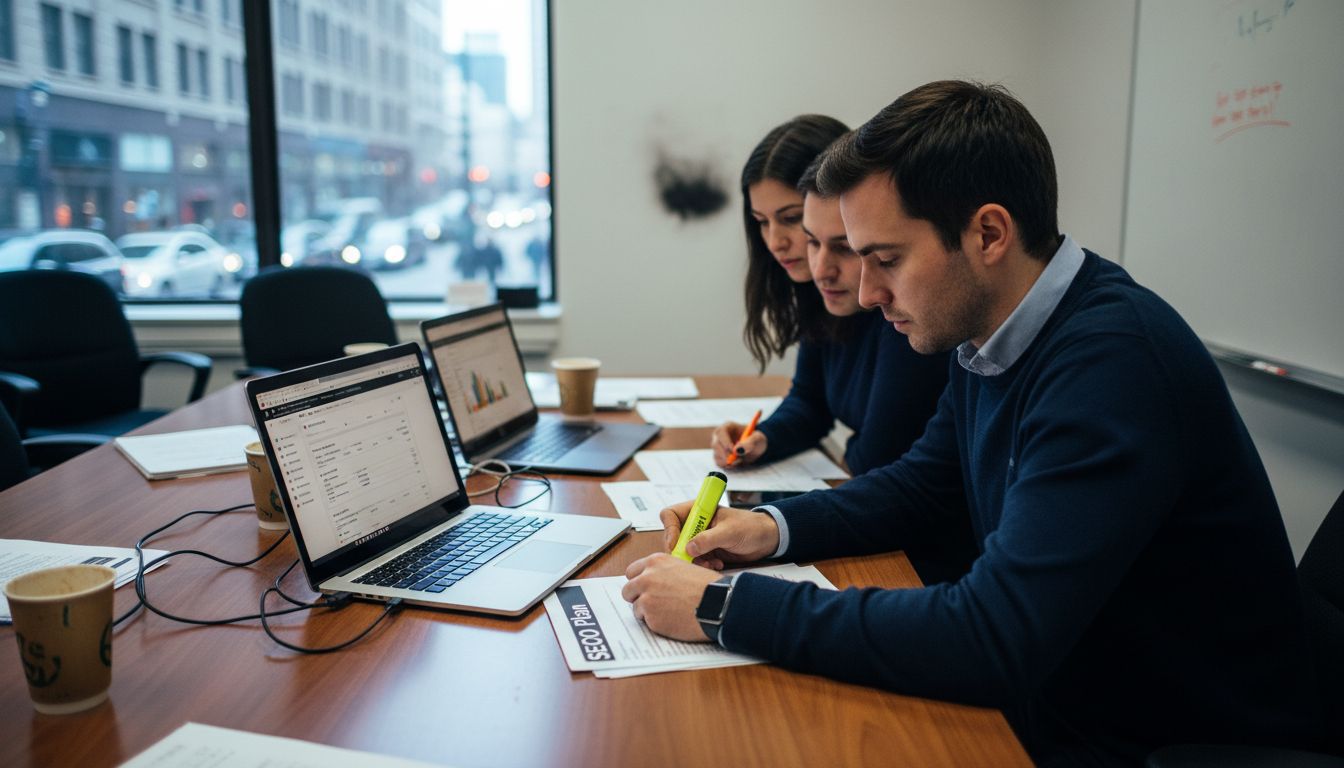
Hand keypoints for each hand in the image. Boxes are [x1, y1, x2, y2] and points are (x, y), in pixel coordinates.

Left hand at [621, 553, 721, 641]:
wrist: (718, 604)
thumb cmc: (708, 587)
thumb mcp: (684, 568)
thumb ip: (665, 572)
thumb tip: (655, 581)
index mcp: (656, 562)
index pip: (632, 571)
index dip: (638, 581)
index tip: (644, 588)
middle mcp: (647, 577)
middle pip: (627, 590)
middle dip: (637, 597)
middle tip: (652, 603)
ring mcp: (646, 597)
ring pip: (635, 607)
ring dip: (647, 612)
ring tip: (667, 613)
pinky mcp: (650, 616)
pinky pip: (645, 621)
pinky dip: (655, 623)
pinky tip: (672, 620)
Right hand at [660, 501, 778, 569]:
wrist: (766, 539)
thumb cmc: (750, 527)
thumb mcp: (730, 532)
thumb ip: (708, 539)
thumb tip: (688, 548)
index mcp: (698, 510)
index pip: (671, 515)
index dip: (670, 530)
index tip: (677, 546)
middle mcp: (695, 523)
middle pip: (674, 537)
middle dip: (681, 551)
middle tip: (691, 561)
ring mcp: (700, 538)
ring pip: (683, 552)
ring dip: (694, 561)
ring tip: (710, 564)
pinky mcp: (706, 551)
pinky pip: (695, 560)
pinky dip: (703, 565)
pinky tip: (717, 564)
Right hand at [711, 420, 767, 467]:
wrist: (757, 448)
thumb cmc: (757, 440)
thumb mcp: (757, 439)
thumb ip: (749, 442)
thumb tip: (737, 450)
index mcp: (728, 427)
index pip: (721, 433)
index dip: (725, 442)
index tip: (733, 451)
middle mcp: (720, 436)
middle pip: (716, 445)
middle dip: (726, 454)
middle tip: (737, 459)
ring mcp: (718, 446)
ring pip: (716, 455)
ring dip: (728, 461)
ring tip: (740, 460)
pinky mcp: (719, 455)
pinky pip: (718, 462)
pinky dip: (726, 465)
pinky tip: (736, 463)